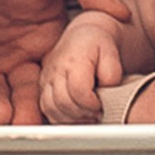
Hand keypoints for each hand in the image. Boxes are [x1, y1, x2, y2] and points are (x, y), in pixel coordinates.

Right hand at [37, 7, 134, 123]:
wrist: (84, 35)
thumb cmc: (99, 44)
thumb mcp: (112, 54)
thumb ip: (112, 74)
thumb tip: (106, 93)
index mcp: (73, 60)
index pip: (78, 91)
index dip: (92, 104)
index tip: (102, 105)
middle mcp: (55, 69)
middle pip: (63, 103)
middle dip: (84, 114)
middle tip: (98, 113)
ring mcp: (46, 79)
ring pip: (52, 109)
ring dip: (72, 119)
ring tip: (88, 115)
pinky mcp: (42, 87)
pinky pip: (46, 110)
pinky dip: (61, 118)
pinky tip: (76, 116)